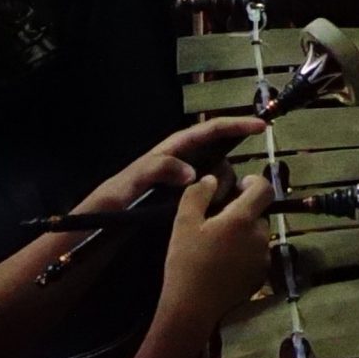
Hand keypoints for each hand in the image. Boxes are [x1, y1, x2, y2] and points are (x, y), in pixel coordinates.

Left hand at [76, 117, 261, 217]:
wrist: (96, 231)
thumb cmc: (109, 204)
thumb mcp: (127, 184)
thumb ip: (156, 170)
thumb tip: (193, 173)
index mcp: (170, 151)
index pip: (209, 130)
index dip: (236, 125)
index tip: (261, 127)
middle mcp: (182, 164)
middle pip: (220, 158)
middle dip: (227, 174)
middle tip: (218, 199)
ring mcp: (185, 185)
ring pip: (219, 181)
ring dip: (222, 195)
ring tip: (210, 214)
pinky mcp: (186, 205)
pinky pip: (212, 201)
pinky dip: (219, 208)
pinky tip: (215, 222)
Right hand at [158, 171, 276, 327]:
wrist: (192, 307)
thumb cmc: (186, 262)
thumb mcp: (184, 222)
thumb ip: (198, 194)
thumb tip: (212, 179)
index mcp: (243, 219)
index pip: (264, 188)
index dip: (254, 181)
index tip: (238, 186)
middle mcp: (260, 237)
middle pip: (260, 213)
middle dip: (244, 211)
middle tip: (219, 219)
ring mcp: (263, 259)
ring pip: (258, 235)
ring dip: (245, 233)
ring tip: (220, 243)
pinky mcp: (260, 277)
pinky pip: (257, 256)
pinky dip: (246, 253)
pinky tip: (224, 263)